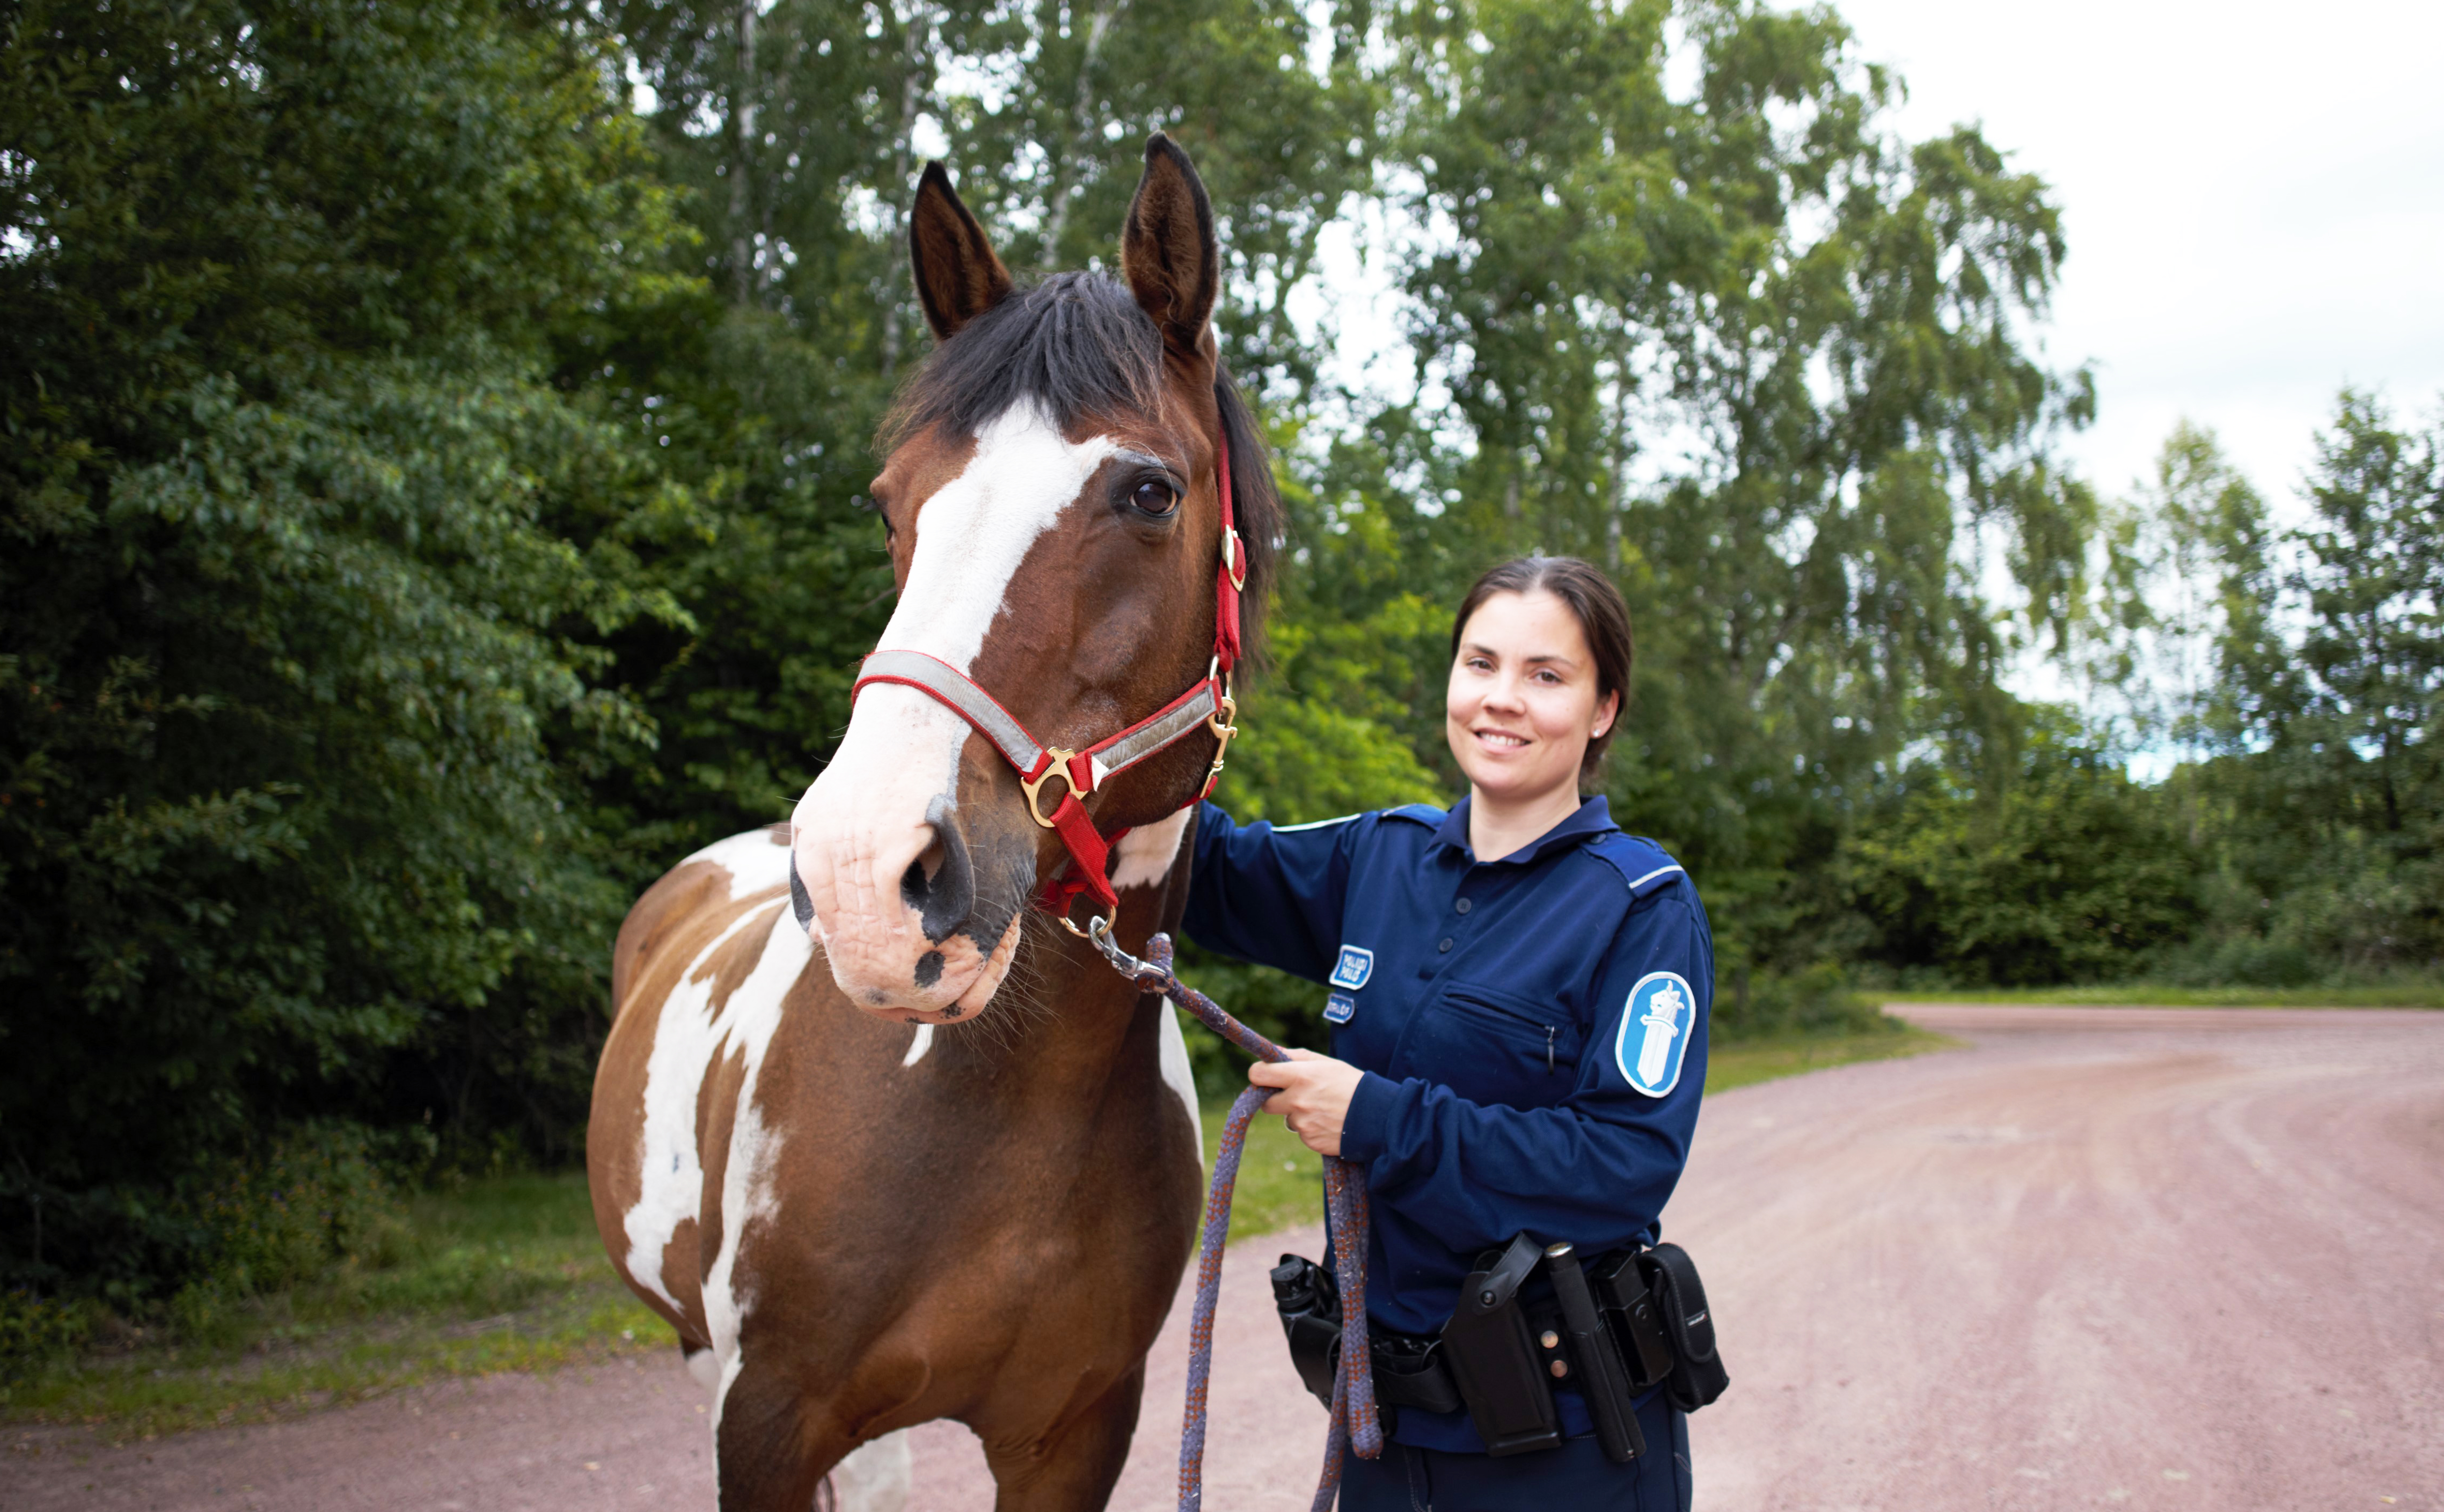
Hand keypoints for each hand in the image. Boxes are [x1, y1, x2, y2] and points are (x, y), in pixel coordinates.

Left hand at [1248, 1048, 1363, 1157]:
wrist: (1378, 1116)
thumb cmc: (1351, 1084)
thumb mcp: (1326, 1063)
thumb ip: (1296, 1057)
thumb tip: (1272, 1052)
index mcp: (1300, 1076)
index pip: (1258, 1075)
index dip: (1259, 1075)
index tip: (1265, 1076)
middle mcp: (1297, 1101)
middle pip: (1266, 1103)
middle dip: (1277, 1099)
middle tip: (1296, 1094)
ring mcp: (1302, 1123)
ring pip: (1288, 1118)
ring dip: (1300, 1114)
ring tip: (1325, 1108)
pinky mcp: (1310, 1140)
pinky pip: (1302, 1133)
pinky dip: (1312, 1128)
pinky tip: (1329, 1122)